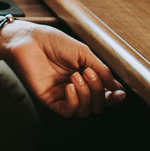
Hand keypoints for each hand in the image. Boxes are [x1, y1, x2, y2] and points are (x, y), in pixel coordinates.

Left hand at [0, 21, 125, 117]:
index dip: (114, 98)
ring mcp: (62, 95)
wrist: (29, 39)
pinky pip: (68, 111)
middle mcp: (76, 89)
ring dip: (87, 94)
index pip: (104, 96)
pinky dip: (74, 101)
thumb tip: (117, 88)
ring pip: (85, 111)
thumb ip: (102, 70)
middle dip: (99, 91)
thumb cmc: (53, 42)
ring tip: (77, 75)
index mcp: (85, 77)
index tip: (120, 93)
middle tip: (89, 73)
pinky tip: (70, 86)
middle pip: (97, 106)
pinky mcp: (49, 100)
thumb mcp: (84, 53)